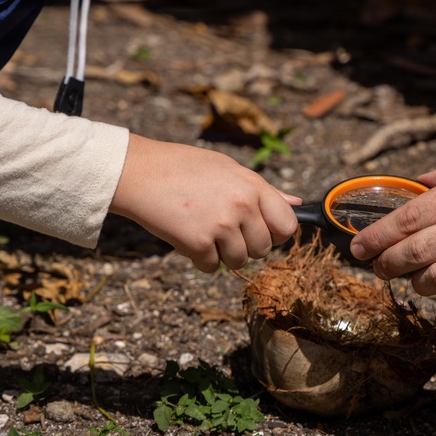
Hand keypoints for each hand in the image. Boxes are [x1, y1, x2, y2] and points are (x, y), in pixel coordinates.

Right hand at [110, 135, 299, 272]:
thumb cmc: (183, 167)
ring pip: (239, 261)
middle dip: (247, 246)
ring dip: (223, 254)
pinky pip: (212, 267)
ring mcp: (220, 225)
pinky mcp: (197, 243)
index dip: (277, 234)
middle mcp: (241, 206)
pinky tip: (188, 237)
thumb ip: (263, 190)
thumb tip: (296, 203)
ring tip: (205, 231)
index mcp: (253, 185)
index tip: (263, 233)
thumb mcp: (228, 168)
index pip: (287, 224)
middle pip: (263, 248)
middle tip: (224, 230)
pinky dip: (200, 259)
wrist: (138, 172)